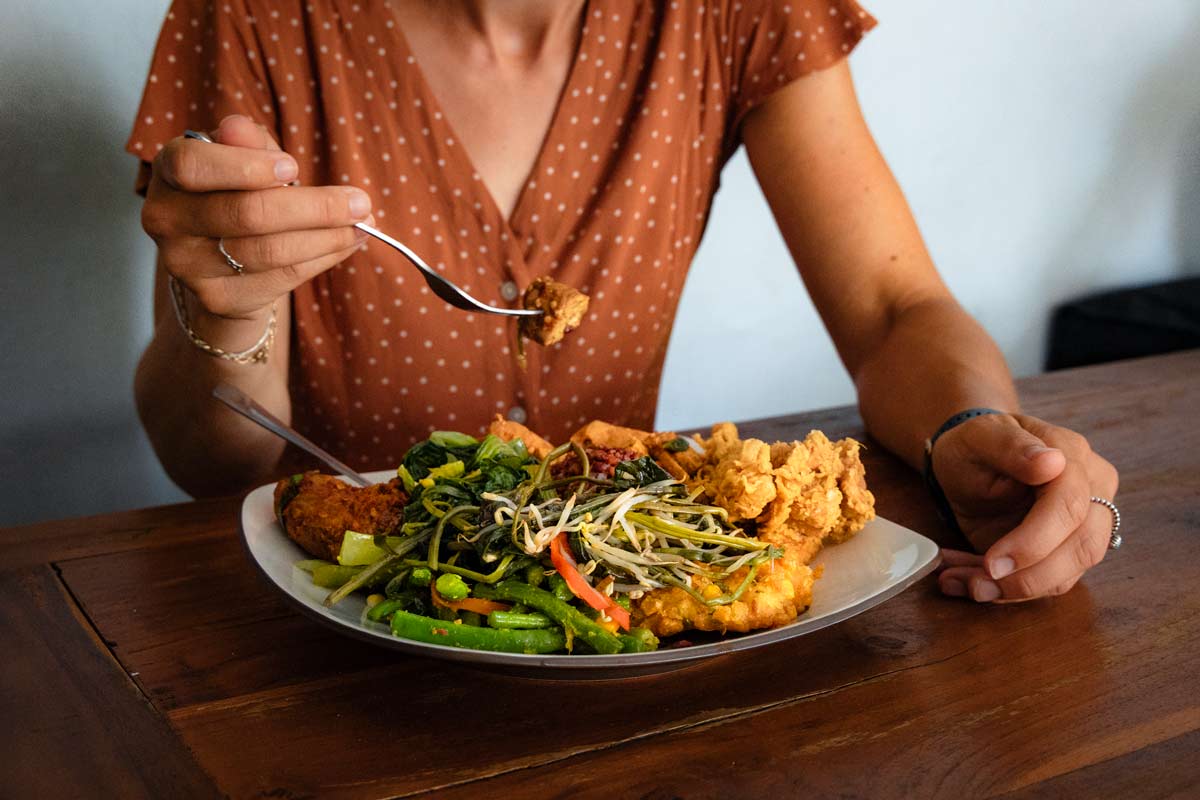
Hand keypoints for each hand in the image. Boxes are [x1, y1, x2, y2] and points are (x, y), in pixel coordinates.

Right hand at [141, 114, 372, 322]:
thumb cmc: (237, 193)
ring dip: (328, 236)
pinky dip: (323, 258)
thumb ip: (246, 143)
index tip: (293, 167)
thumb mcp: (241, 159)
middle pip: (246, 214)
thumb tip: (239, 127)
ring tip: (364, 224)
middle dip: (314, 207)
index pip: (193, 166)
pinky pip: (281, 278)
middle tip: (360, 202)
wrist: (220, 263)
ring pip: (270, 251)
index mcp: (168, 172)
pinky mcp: (218, 298)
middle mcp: (166, 219)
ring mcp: (187, 265)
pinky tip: (347, 243)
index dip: (246, 168)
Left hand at [931, 412, 1118, 602]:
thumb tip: (1052, 463)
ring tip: (959, 582)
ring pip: (1067, 575)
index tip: (992, 563)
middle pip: (1082, 548)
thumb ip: (1011, 447)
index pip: (1071, 506)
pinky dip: (1003, 590)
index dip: (1034, 541)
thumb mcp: (979, 436)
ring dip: (1011, 590)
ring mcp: (1085, 527)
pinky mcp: (1065, 554)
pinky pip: (1045, 584)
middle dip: (1028, 577)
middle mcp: (1092, 493)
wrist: (971, 462)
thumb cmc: (976, 445)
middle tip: (977, 585)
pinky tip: (965, 580)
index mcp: (1074, 458)